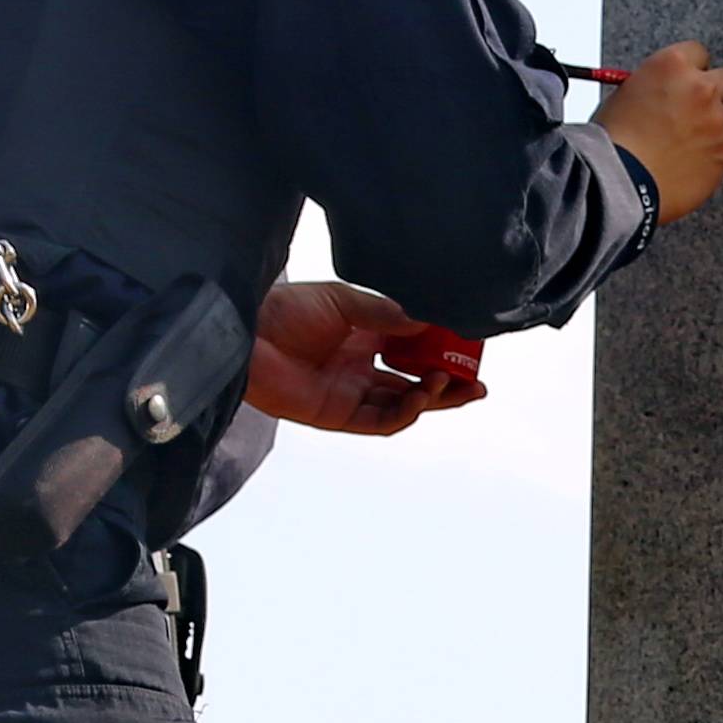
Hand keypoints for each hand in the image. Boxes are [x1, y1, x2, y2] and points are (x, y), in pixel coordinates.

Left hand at [247, 279, 481, 436]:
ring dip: (430, 397)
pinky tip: (420, 397)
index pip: (413, 348)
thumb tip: (428, 321)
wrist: (247, 334)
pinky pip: (380, 422)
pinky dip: (404, 412)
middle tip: (475, 381)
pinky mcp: (337, 415)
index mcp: (363, 336)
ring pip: (403, 404)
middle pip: (414, 381)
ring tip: (447, 382)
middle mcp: (361, 367)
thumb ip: (386, 314)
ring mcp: (350, 393)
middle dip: (448, 383)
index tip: (466, 346)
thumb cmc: (284, 310)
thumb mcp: (344, 301)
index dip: (440, 350)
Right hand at [594, 39, 722, 223]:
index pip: (698, 52)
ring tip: (685, 142)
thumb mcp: (627, 92)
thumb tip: (666, 89)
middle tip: (693, 110)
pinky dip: (710, 155)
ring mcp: (716, 123)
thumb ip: (657, 83)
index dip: (692, 69)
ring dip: (714, 125)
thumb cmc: (613, 140)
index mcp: (673, 66)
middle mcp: (701, 89)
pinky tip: (685, 163)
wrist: (618, 180)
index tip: (687, 80)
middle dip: (714, 93)